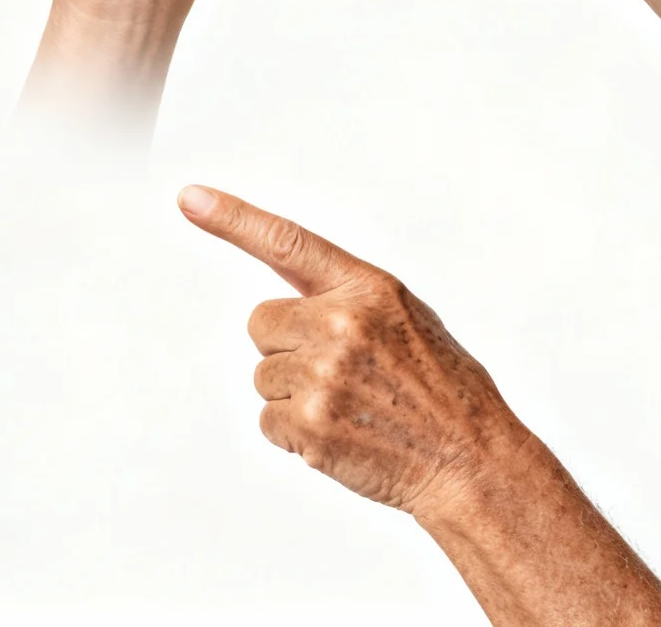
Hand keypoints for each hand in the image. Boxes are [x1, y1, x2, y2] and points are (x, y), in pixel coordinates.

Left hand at [177, 186, 534, 517]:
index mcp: (368, 289)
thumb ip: (350, 302)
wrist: (470, 460)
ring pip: (264, 375)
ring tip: (351, 408)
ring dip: (294, 395)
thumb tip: (296, 306)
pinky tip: (342, 435)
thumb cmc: (443, 392)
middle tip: (340, 374)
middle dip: (287, 348)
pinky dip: (296, 434)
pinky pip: (269, 420)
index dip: (234, 219)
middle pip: (261, 323)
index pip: (289, 242)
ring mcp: (323, 374)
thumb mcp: (407, 320)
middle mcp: (341, 324)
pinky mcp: (309, 424)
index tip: (190, 199)